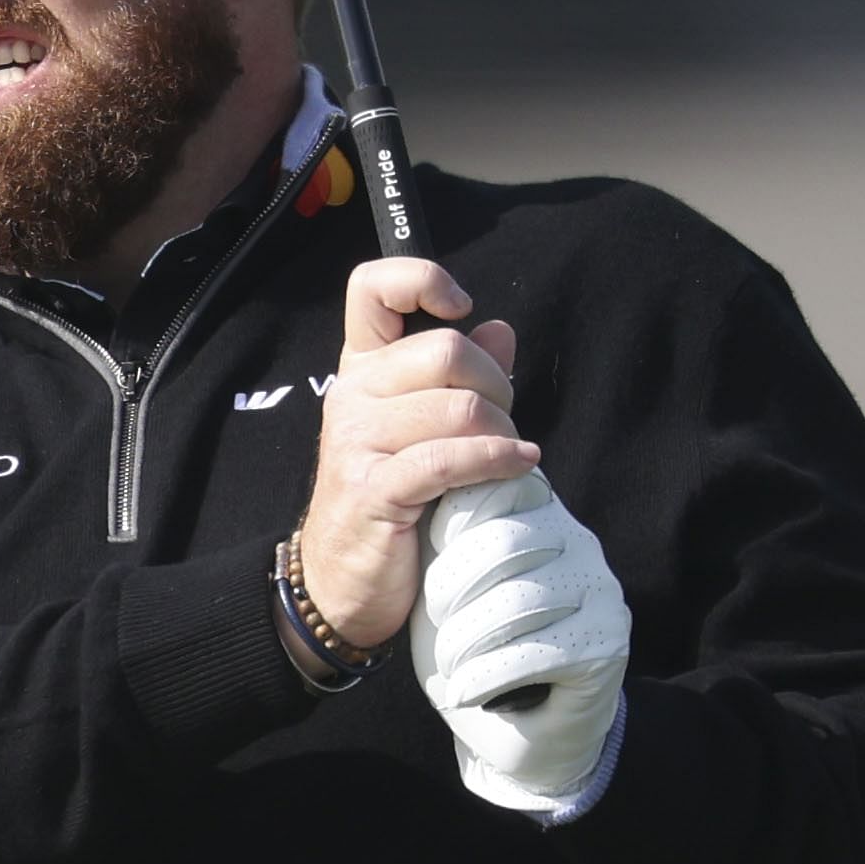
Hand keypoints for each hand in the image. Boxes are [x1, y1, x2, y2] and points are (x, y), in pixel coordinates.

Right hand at [296, 259, 540, 653]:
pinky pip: (450, 458)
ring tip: (510, 453)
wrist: (343, 584)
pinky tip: (520, 465)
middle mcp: (352, 393)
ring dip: (503, 430)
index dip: (422, 279)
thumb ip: (460, 378)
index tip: (459, 308)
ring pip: (459, 407)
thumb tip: (501, 330)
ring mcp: (357, 441)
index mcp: (361, 368)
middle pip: (445, 350)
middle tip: (505, 419)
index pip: (372, 288)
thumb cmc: (391, 502)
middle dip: (497, 384)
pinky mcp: (375, 489)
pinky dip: (498, 458)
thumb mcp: (422, 429)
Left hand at [412, 470, 629, 810]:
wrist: (519, 735)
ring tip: (448, 666)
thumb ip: (442, 542)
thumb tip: (428, 491)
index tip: (428, 568)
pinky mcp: (607, 644)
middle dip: (450, 587)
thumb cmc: (474, 652)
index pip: (500, 488)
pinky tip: (464, 693)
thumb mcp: (447, 590)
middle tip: (432, 625)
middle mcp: (581, 544)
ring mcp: (601, 592)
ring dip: (465, 639)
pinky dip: (485, 676)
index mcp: (543, 516)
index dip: (453, 524)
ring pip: (517, 601)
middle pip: (504, 543)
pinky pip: (536, 651)